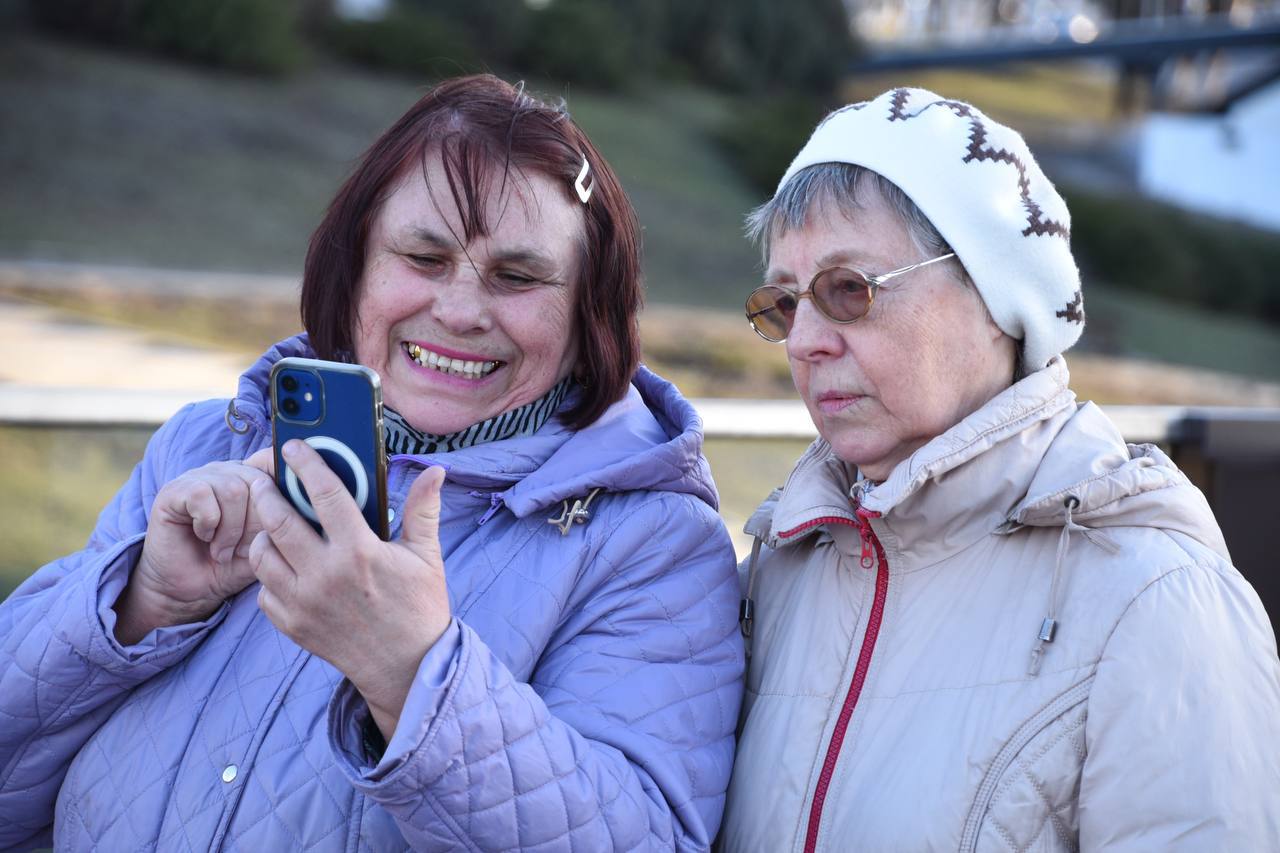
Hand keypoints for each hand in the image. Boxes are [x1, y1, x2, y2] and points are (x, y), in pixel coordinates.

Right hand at [114, 448, 275, 644]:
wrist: (188, 590)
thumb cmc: (231, 566)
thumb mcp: (268, 545)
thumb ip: (288, 523)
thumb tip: (315, 509)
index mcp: (254, 479)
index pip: (278, 464)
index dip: (283, 493)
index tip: (279, 525)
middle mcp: (229, 471)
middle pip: (260, 481)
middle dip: (256, 523)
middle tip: (242, 548)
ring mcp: (201, 477)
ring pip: (233, 489)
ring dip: (231, 529)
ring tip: (222, 549)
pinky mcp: (175, 490)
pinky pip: (203, 495)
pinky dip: (208, 523)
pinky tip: (204, 536)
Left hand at [249, 439, 450, 738]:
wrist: (406, 667)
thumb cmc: (419, 607)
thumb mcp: (426, 556)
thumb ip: (423, 510)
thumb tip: (436, 471)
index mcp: (360, 551)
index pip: (324, 494)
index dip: (306, 464)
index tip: (293, 448)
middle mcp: (325, 575)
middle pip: (276, 520)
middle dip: (266, 492)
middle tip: (265, 480)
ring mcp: (303, 603)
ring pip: (261, 554)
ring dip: (264, 533)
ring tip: (276, 524)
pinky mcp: (292, 625)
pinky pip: (263, 590)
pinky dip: (269, 573)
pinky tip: (286, 565)